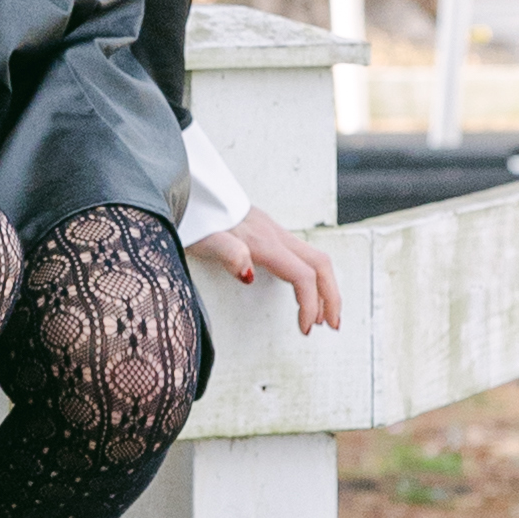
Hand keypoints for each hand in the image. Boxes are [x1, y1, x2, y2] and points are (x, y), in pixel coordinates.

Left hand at [198, 206, 339, 335]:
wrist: (185, 188)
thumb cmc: (191, 218)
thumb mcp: (203, 239)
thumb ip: (227, 253)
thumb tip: (248, 275)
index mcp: (264, 242)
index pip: (303, 275)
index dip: (310, 304)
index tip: (304, 329)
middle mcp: (275, 235)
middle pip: (321, 265)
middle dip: (331, 297)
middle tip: (333, 326)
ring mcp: (273, 232)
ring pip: (314, 259)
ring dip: (324, 287)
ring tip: (322, 314)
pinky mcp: (267, 231)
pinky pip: (301, 255)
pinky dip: (311, 276)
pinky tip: (303, 289)